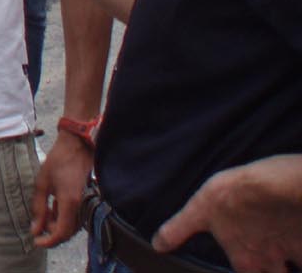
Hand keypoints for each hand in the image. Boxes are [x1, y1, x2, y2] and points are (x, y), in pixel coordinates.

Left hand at [31, 132, 91, 246]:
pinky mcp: (85, 200)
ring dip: (56, 225)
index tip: (36, 241)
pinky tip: (52, 208)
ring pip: (71, 226)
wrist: (76, 146)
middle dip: (51, 233)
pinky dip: (62, 218)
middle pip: (67, 232)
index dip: (49, 241)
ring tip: (43, 214)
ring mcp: (85, 203)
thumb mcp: (42, 183)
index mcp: (70, 202)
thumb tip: (35, 229)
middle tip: (37, 225)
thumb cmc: (58, 161)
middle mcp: (81, 206)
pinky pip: (75, 217)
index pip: (62, 233)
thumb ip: (38, 208)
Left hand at [153, 155, 301, 272]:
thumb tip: (158, 245)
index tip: (242, 265)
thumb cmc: (234, 192)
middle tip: (267, 263)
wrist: (273, 181)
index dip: (244, 270)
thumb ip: (179, 229)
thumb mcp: (200, 208)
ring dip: (291, 264)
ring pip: (294, 269)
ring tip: (286, 255)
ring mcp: (293, 251)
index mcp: (245, 259)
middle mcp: (270, 262)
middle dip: (271, 272)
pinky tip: (299, 244)